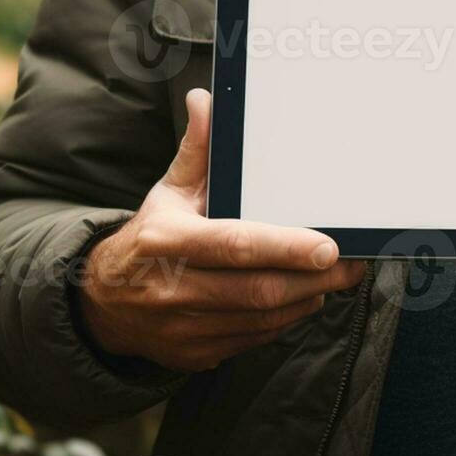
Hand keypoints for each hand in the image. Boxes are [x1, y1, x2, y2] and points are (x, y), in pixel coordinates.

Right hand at [77, 88, 365, 371]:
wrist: (103, 303)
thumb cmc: (149, 238)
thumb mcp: (168, 192)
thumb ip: (198, 150)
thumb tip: (206, 100)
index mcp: (165, 241)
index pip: (235, 245)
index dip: (285, 248)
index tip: (328, 247)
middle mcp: (173, 288)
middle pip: (259, 289)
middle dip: (314, 278)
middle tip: (352, 262)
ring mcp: (184, 328)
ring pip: (263, 318)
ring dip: (306, 298)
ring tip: (334, 276)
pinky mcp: (197, 355)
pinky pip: (255, 339)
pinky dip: (286, 319)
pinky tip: (302, 297)